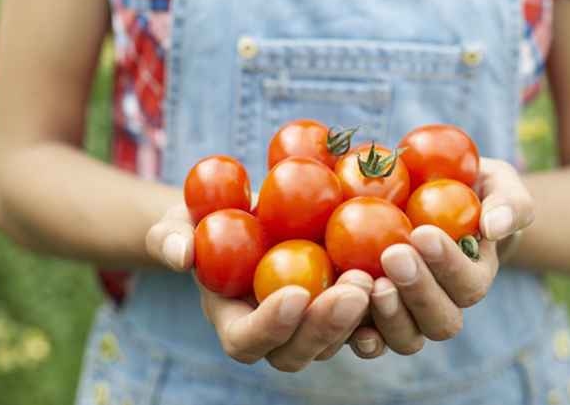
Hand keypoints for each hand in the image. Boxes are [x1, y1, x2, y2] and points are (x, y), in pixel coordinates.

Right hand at [145, 205, 373, 370]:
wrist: (247, 216)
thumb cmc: (207, 221)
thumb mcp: (181, 220)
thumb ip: (172, 236)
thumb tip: (181, 253)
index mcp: (233, 321)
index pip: (247, 341)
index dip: (270, 325)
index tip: (294, 292)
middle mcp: (275, 334)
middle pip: (299, 351)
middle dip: (326, 326)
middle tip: (354, 288)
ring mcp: (310, 323)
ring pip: (338, 340)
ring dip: (361, 316)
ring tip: (378, 276)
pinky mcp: (340, 305)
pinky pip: (365, 320)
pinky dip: (383, 305)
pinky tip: (397, 275)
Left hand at [348, 157, 534, 357]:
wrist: (428, 196)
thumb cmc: (468, 186)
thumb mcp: (497, 183)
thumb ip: (509, 202)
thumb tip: (494, 227)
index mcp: (474, 276)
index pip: (468, 284)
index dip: (447, 264)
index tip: (423, 232)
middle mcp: (443, 304)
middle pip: (440, 320)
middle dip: (417, 290)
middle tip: (393, 254)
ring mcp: (407, 314)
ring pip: (407, 337)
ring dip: (390, 315)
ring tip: (370, 281)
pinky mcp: (373, 313)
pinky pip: (370, 337)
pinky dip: (359, 333)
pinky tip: (342, 307)